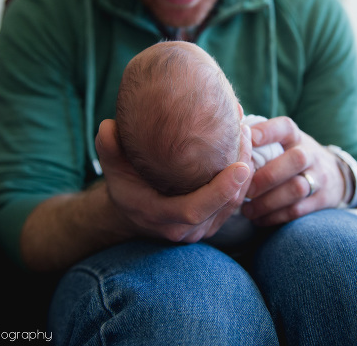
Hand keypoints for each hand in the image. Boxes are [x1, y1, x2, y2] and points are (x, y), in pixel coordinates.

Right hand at [95, 119, 252, 242]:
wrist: (133, 211)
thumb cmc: (124, 183)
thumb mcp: (112, 166)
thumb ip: (109, 148)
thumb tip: (108, 127)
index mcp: (158, 216)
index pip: (194, 210)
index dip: (220, 191)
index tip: (240, 167)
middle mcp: (183, 229)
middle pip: (223, 206)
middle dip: (240, 174)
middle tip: (247, 135)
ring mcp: (200, 229)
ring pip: (234, 204)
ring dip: (246, 173)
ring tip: (248, 135)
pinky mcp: (212, 222)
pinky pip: (234, 203)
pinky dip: (243, 178)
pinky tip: (245, 148)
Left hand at [241, 117, 344, 225]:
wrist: (335, 176)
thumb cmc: (293, 157)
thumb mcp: (285, 143)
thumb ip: (260, 140)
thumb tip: (226, 134)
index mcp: (296, 137)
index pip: (285, 128)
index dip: (267, 132)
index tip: (246, 140)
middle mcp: (311, 154)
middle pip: (296, 159)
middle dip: (267, 176)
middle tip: (245, 189)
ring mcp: (319, 177)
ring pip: (297, 188)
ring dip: (268, 202)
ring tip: (247, 210)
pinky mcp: (321, 200)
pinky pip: (297, 210)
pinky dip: (274, 217)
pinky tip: (258, 219)